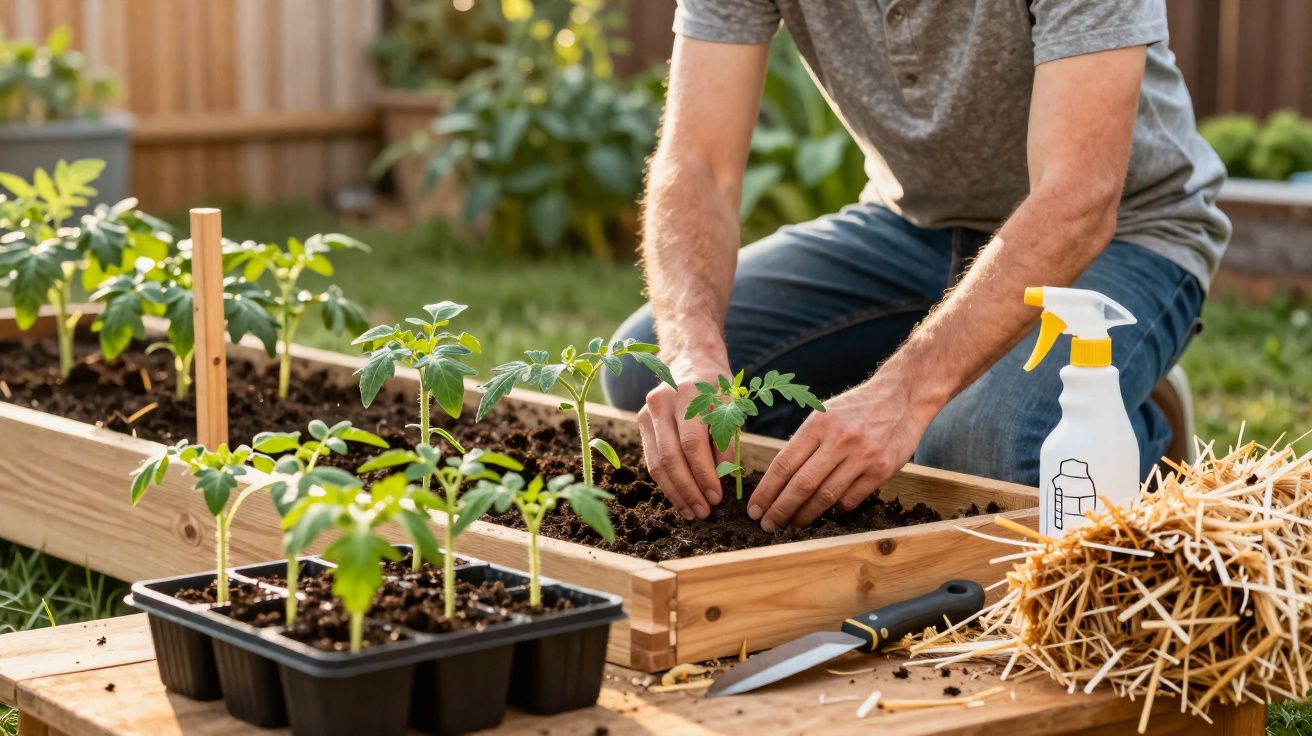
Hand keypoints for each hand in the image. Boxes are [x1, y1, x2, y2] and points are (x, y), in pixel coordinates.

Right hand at [637, 351, 731, 519]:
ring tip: (692, 512)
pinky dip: (666, 483)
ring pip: (657, 463)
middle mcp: (662, 402)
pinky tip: (680, 499)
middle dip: (688, 489)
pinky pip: (652, 460)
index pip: (692, 443)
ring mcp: (646, 412)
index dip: (704, 474)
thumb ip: (726, 442)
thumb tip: (722, 479)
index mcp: (688, 394)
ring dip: (675, 492)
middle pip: (671, 456)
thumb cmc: (717, 388)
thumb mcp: (730, 408)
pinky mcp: (641, 423)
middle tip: (704, 511)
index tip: (717, 497)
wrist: (691, 362)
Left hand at [749, 366, 937, 529]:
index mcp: (818, 424)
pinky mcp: (882, 469)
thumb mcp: (824, 414)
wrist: (902, 396)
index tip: (754, 509)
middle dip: (780, 509)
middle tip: (767, 525)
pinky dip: (835, 510)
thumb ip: (805, 444)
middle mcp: (839, 440)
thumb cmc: (856, 408)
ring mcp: (862, 456)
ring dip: (805, 515)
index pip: (784, 464)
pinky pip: (851, 499)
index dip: (766, 491)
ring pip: (825, 496)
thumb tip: (779, 480)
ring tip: (791, 525)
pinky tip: (825, 514)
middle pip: (802, 484)